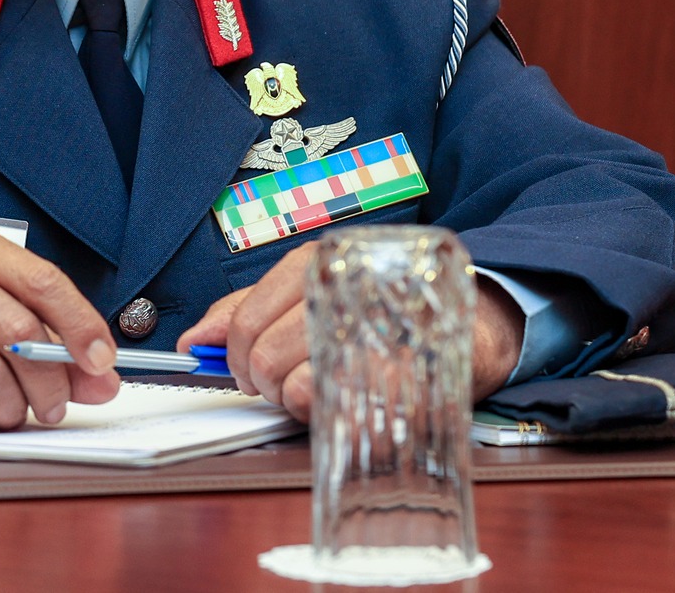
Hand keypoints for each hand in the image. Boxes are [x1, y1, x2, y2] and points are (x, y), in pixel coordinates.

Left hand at [177, 245, 529, 419]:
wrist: (478, 316)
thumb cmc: (386, 305)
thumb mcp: (314, 291)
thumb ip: (249, 310)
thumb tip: (196, 341)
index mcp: (318, 262)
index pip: (245, 318)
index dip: (235, 355)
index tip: (242, 369)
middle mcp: (342, 288)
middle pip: (264, 354)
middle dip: (262, 382)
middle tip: (282, 383)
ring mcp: (371, 330)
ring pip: (294, 384)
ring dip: (295, 400)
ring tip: (316, 388)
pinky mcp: (399, 373)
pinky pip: (336, 406)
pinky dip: (330, 412)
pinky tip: (344, 398)